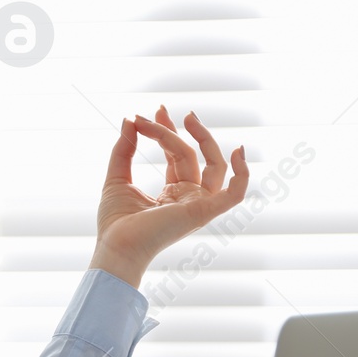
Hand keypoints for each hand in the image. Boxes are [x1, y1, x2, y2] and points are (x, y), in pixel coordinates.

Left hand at [89, 104, 248, 287]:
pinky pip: (235, 194)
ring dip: (201, 139)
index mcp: (172, 194)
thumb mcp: (116, 178)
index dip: (167, 131)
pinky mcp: (203, 211)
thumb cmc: (115, 223)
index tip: (151, 113)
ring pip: (210, 164)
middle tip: (160, 109)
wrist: (115, 246)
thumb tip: (129, 120)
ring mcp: (199, 204)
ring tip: (187, 117)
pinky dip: (242, 174)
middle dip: (177, 130)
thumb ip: (124, 150)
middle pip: (191, 155)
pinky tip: (238, 151)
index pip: (177, 155)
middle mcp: (189, 198)